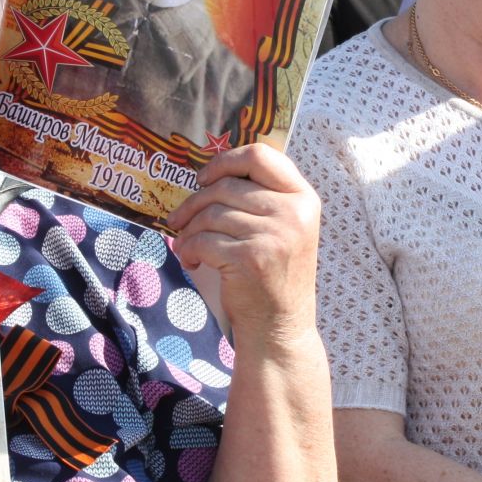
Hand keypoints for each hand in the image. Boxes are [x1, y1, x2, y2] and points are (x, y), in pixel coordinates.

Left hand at [166, 144, 319, 346]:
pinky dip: (189, 250)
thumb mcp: (283, 227)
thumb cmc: (273, 273)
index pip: (260, 155)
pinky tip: (192, 262)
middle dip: (194, 203)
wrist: (279, 325)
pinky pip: (203, 240)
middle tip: (178, 220)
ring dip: (189, 230)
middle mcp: (294, 212)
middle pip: (226, 186)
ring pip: (211, 214)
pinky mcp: (250, 258)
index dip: (225, 162)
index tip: (203, 179)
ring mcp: (274, 235)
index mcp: (303, 197)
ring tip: (186, 246)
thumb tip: (208, 173)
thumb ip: (261, 196)